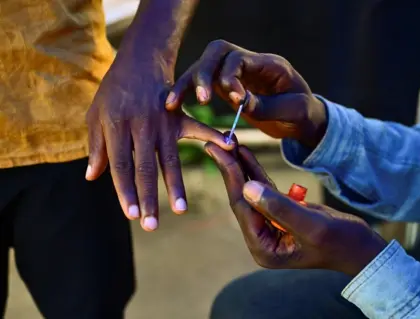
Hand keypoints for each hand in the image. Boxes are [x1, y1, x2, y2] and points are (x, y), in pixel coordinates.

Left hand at [85, 54, 231, 231]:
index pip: (121, 166)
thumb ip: (96, 146)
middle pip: (145, 168)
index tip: (132, 215)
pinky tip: (230, 147)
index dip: (126, 192)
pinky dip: (215, 137)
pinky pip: (199, 128)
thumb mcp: (95, 115)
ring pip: (170, 158)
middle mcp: (141, 126)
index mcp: (117, 127)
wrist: (137, 62)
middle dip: (149, 198)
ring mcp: (163, 121)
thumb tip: (92, 177)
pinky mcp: (179, 115)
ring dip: (176, 185)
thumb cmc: (113, 92)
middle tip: (151, 225)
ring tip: (181, 209)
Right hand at [166, 40, 326, 148]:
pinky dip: (187, 94)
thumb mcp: (294, 111)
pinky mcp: (226, 88)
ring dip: (188, 84)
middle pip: (217, 53)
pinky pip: (202, 85)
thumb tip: (240, 103)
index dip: (232, 76)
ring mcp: (235, 74)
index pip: (239, 58)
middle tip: (201, 99)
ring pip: (205, 67)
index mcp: (269, 64)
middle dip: (204, 73)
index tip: (237, 100)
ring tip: (172, 103)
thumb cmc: (303, 113)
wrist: (302, 119)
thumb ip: (268, 106)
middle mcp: (249, 64)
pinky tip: (174, 106)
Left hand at [204, 143, 386, 276]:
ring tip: (227, 141)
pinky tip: (245, 152)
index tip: (218, 152)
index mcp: (263, 247)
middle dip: (229, 169)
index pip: (242, 207)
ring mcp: (269, 225)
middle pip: (241, 197)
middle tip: (212, 143)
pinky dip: (255, 170)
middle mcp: (261, 238)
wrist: (361, 247)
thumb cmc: (341, 241)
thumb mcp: (311, 225)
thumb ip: (279, 207)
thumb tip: (246, 187)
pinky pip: (263, 189)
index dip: (230, 177)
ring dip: (239, 166)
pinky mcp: (279, 213)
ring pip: (250, 191)